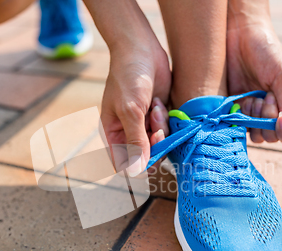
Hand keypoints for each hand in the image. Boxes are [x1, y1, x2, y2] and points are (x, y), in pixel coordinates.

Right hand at [101, 41, 170, 175]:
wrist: (141, 49)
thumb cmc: (129, 77)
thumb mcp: (131, 111)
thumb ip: (136, 141)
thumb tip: (136, 171)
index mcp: (113, 133)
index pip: (125, 163)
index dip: (139, 164)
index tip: (151, 154)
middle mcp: (128, 132)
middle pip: (146, 155)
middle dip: (155, 144)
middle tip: (157, 129)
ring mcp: (144, 124)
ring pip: (159, 143)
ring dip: (161, 128)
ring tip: (155, 107)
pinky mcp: (158, 115)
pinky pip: (168, 129)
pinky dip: (166, 119)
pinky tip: (159, 102)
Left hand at [227, 0, 281, 144]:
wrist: (239, 34)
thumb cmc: (267, 51)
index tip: (280, 117)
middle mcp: (269, 112)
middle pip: (270, 137)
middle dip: (267, 121)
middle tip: (263, 98)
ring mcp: (249, 112)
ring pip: (252, 135)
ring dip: (252, 121)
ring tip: (250, 99)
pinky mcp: (232, 108)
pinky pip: (235, 125)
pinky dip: (237, 118)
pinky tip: (239, 100)